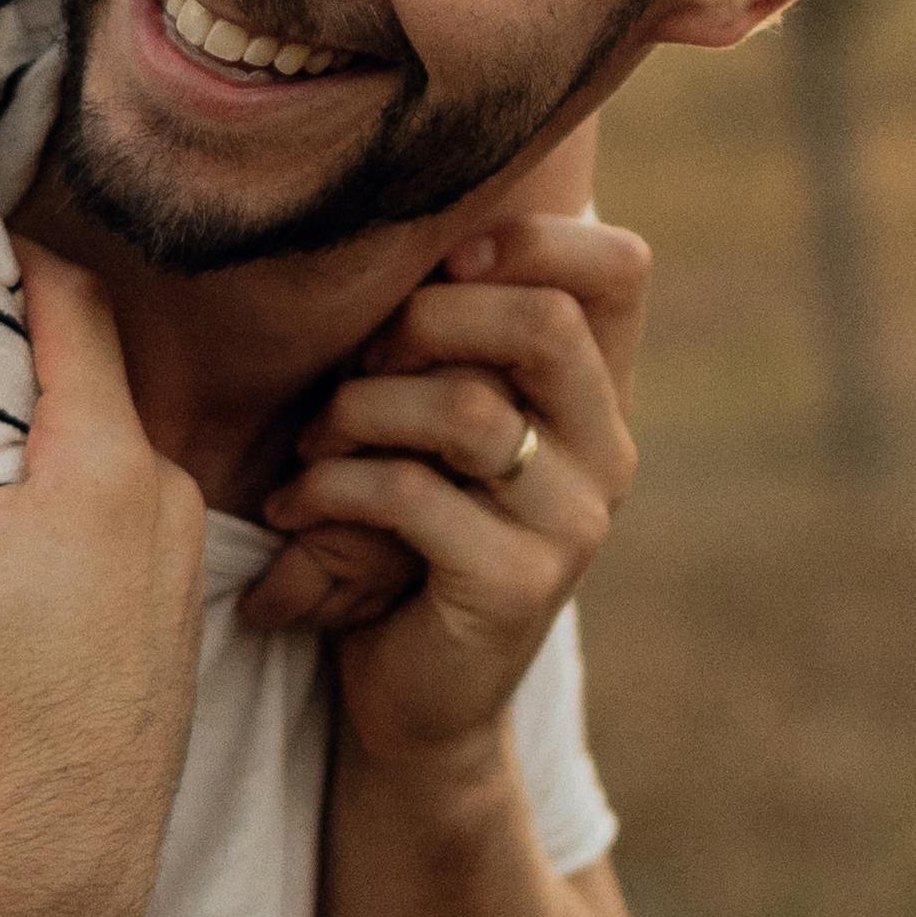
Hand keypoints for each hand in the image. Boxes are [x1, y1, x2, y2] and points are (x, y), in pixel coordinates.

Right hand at [0, 248, 212, 916]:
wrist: (58, 858)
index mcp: (113, 462)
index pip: (77, 307)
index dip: (17, 260)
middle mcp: (171, 500)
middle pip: (92, 382)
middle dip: (13, 355)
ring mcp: (182, 568)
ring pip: (108, 460)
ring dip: (40, 440)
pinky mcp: (172, 627)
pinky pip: (121, 526)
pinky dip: (66, 506)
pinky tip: (4, 550)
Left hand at [258, 209, 648, 769]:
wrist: (417, 699)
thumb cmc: (404, 537)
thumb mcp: (430, 423)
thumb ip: (444, 339)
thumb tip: (378, 217)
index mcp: (595, 394)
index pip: (620, 267)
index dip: (528, 238)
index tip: (436, 264)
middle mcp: (606, 451)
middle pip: (542, 322)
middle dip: (422, 321)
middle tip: (352, 360)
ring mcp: (573, 524)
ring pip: (467, 409)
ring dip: (359, 409)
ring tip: (307, 443)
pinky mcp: (517, 586)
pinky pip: (414, 496)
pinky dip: (333, 486)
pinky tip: (295, 507)